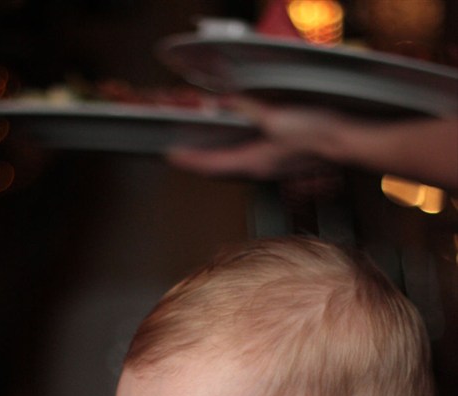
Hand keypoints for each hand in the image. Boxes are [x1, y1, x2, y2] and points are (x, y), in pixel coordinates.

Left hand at [167, 98, 334, 179]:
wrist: (345, 144)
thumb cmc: (317, 135)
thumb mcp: (277, 117)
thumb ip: (249, 109)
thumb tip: (226, 102)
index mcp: (253, 162)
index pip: (211, 165)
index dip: (189, 160)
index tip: (172, 155)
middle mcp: (258, 170)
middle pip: (218, 172)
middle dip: (198, 164)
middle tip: (181, 156)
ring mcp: (269, 168)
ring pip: (232, 169)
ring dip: (215, 162)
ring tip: (201, 154)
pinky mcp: (279, 162)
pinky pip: (247, 162)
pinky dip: (232, 157)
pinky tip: (235, 148)